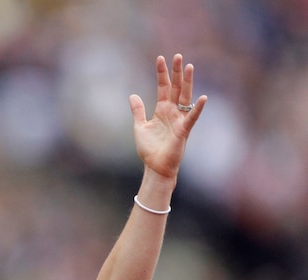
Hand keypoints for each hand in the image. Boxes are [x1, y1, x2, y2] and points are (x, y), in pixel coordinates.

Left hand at [129, 54, 206, 179]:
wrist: (155, 167)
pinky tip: (203, 98)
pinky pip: (192, 118)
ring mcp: (179, 120)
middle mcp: (173, 112)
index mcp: (162, 110)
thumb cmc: (149, 149)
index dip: (162, 74)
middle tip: (178, 56)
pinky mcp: (183, 131)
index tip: (160, 58)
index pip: (163, 88)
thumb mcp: (140, 127)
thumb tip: (132, 95)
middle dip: (176, 72)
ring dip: (187, 83)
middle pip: (176, 88)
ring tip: (189, 67)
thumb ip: (138, 111)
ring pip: (185, 97)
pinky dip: (197, 109)